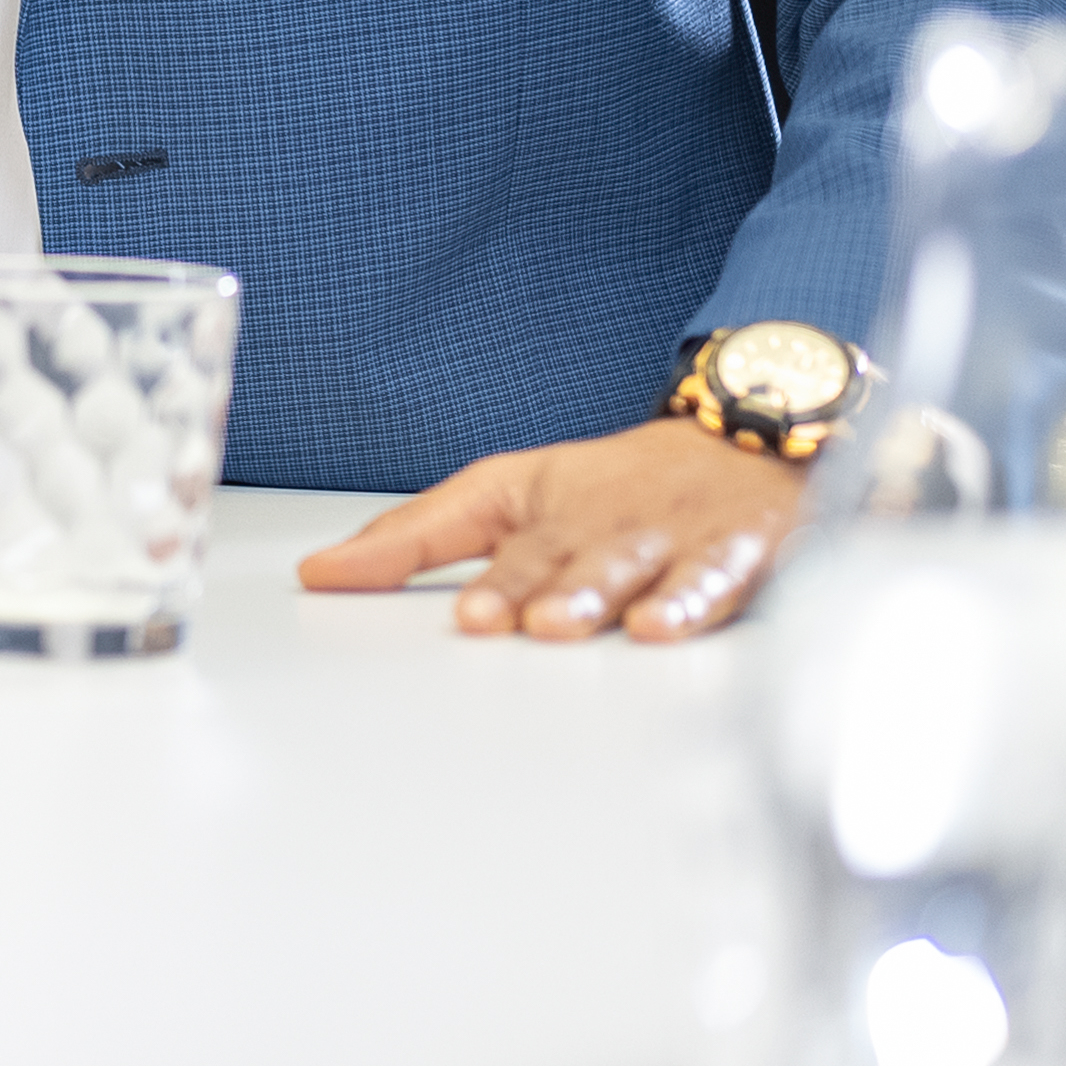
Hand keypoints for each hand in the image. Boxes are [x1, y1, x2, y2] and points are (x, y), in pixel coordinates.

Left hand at [299, 416, 808, 638]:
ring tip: (561, 623)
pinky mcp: (738, 554)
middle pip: (560, 555)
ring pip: (629, 567)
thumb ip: (415, 535)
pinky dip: (692, 601)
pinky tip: (664, 625)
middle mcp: (603, 522)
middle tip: (497, 618)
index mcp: (541, 506)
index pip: (492, 538)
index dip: (473, 575)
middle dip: (528, 586)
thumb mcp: (507, 492)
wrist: (744, 439)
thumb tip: (321, 572)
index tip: (459, 614)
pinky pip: (716, 579)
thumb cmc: (615, 483)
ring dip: (594, 595)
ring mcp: (669, 538)